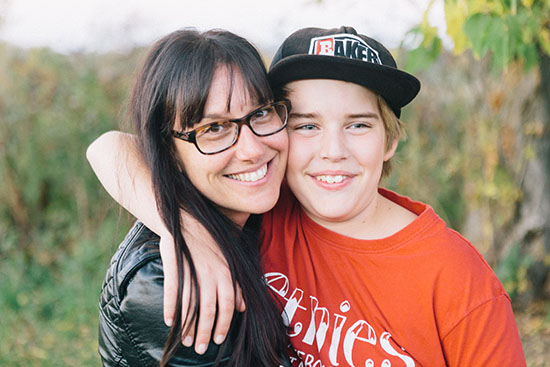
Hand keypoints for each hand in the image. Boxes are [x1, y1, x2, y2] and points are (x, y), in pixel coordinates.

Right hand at [159, 224, 244, 354]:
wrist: (187, 219)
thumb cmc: (210, 243)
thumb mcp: (228, 262)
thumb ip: (236, 285)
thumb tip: (243, 308)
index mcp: (226, 273)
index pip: (228, 305)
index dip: (223, 325)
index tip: (218, 340)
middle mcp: (211, 273)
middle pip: (209, 309)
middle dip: (204, 332)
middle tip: (199, 348)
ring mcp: (193, 270)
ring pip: (191, 304)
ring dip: (188, 326)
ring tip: (184, 341)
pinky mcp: (175, 265)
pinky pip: (173, 290)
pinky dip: (171, 307)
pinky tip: (169, 322)